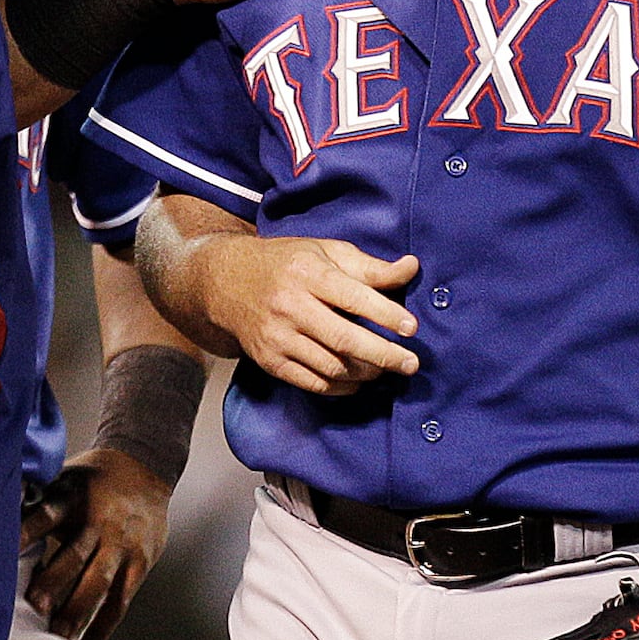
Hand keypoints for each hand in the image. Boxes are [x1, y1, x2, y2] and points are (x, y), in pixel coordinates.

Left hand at [22, 447, 172, 639]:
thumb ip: (31, 501)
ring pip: (99, 583)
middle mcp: (100, 522)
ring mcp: (122, 546)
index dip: (25, 534)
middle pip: (76, 554)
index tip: (4, 553)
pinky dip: (100, 631)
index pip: (46, 515)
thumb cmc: (89, 480)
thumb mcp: (60, 478)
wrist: (144, 468)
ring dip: (77, 613)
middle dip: (55, 583)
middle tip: (34, 608)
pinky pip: (119, 603)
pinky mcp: (139, 564)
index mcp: (73, 497)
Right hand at [191, 233, 418, 393]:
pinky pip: (312, 383)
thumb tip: (411, 268)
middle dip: (383, 355)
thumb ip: (369, 266)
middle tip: (410, 364)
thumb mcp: (326, 252)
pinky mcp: (269, 361)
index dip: (386, 314)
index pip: (353, 296)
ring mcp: (277, 337)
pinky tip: (358, 381)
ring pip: (330, 366)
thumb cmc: (286, 263)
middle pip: (344, 339)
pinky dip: (341, 387)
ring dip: (365, 373)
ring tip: (385, 369)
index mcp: (307, 272)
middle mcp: (290, 306)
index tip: (411, 328)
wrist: (226, 283)